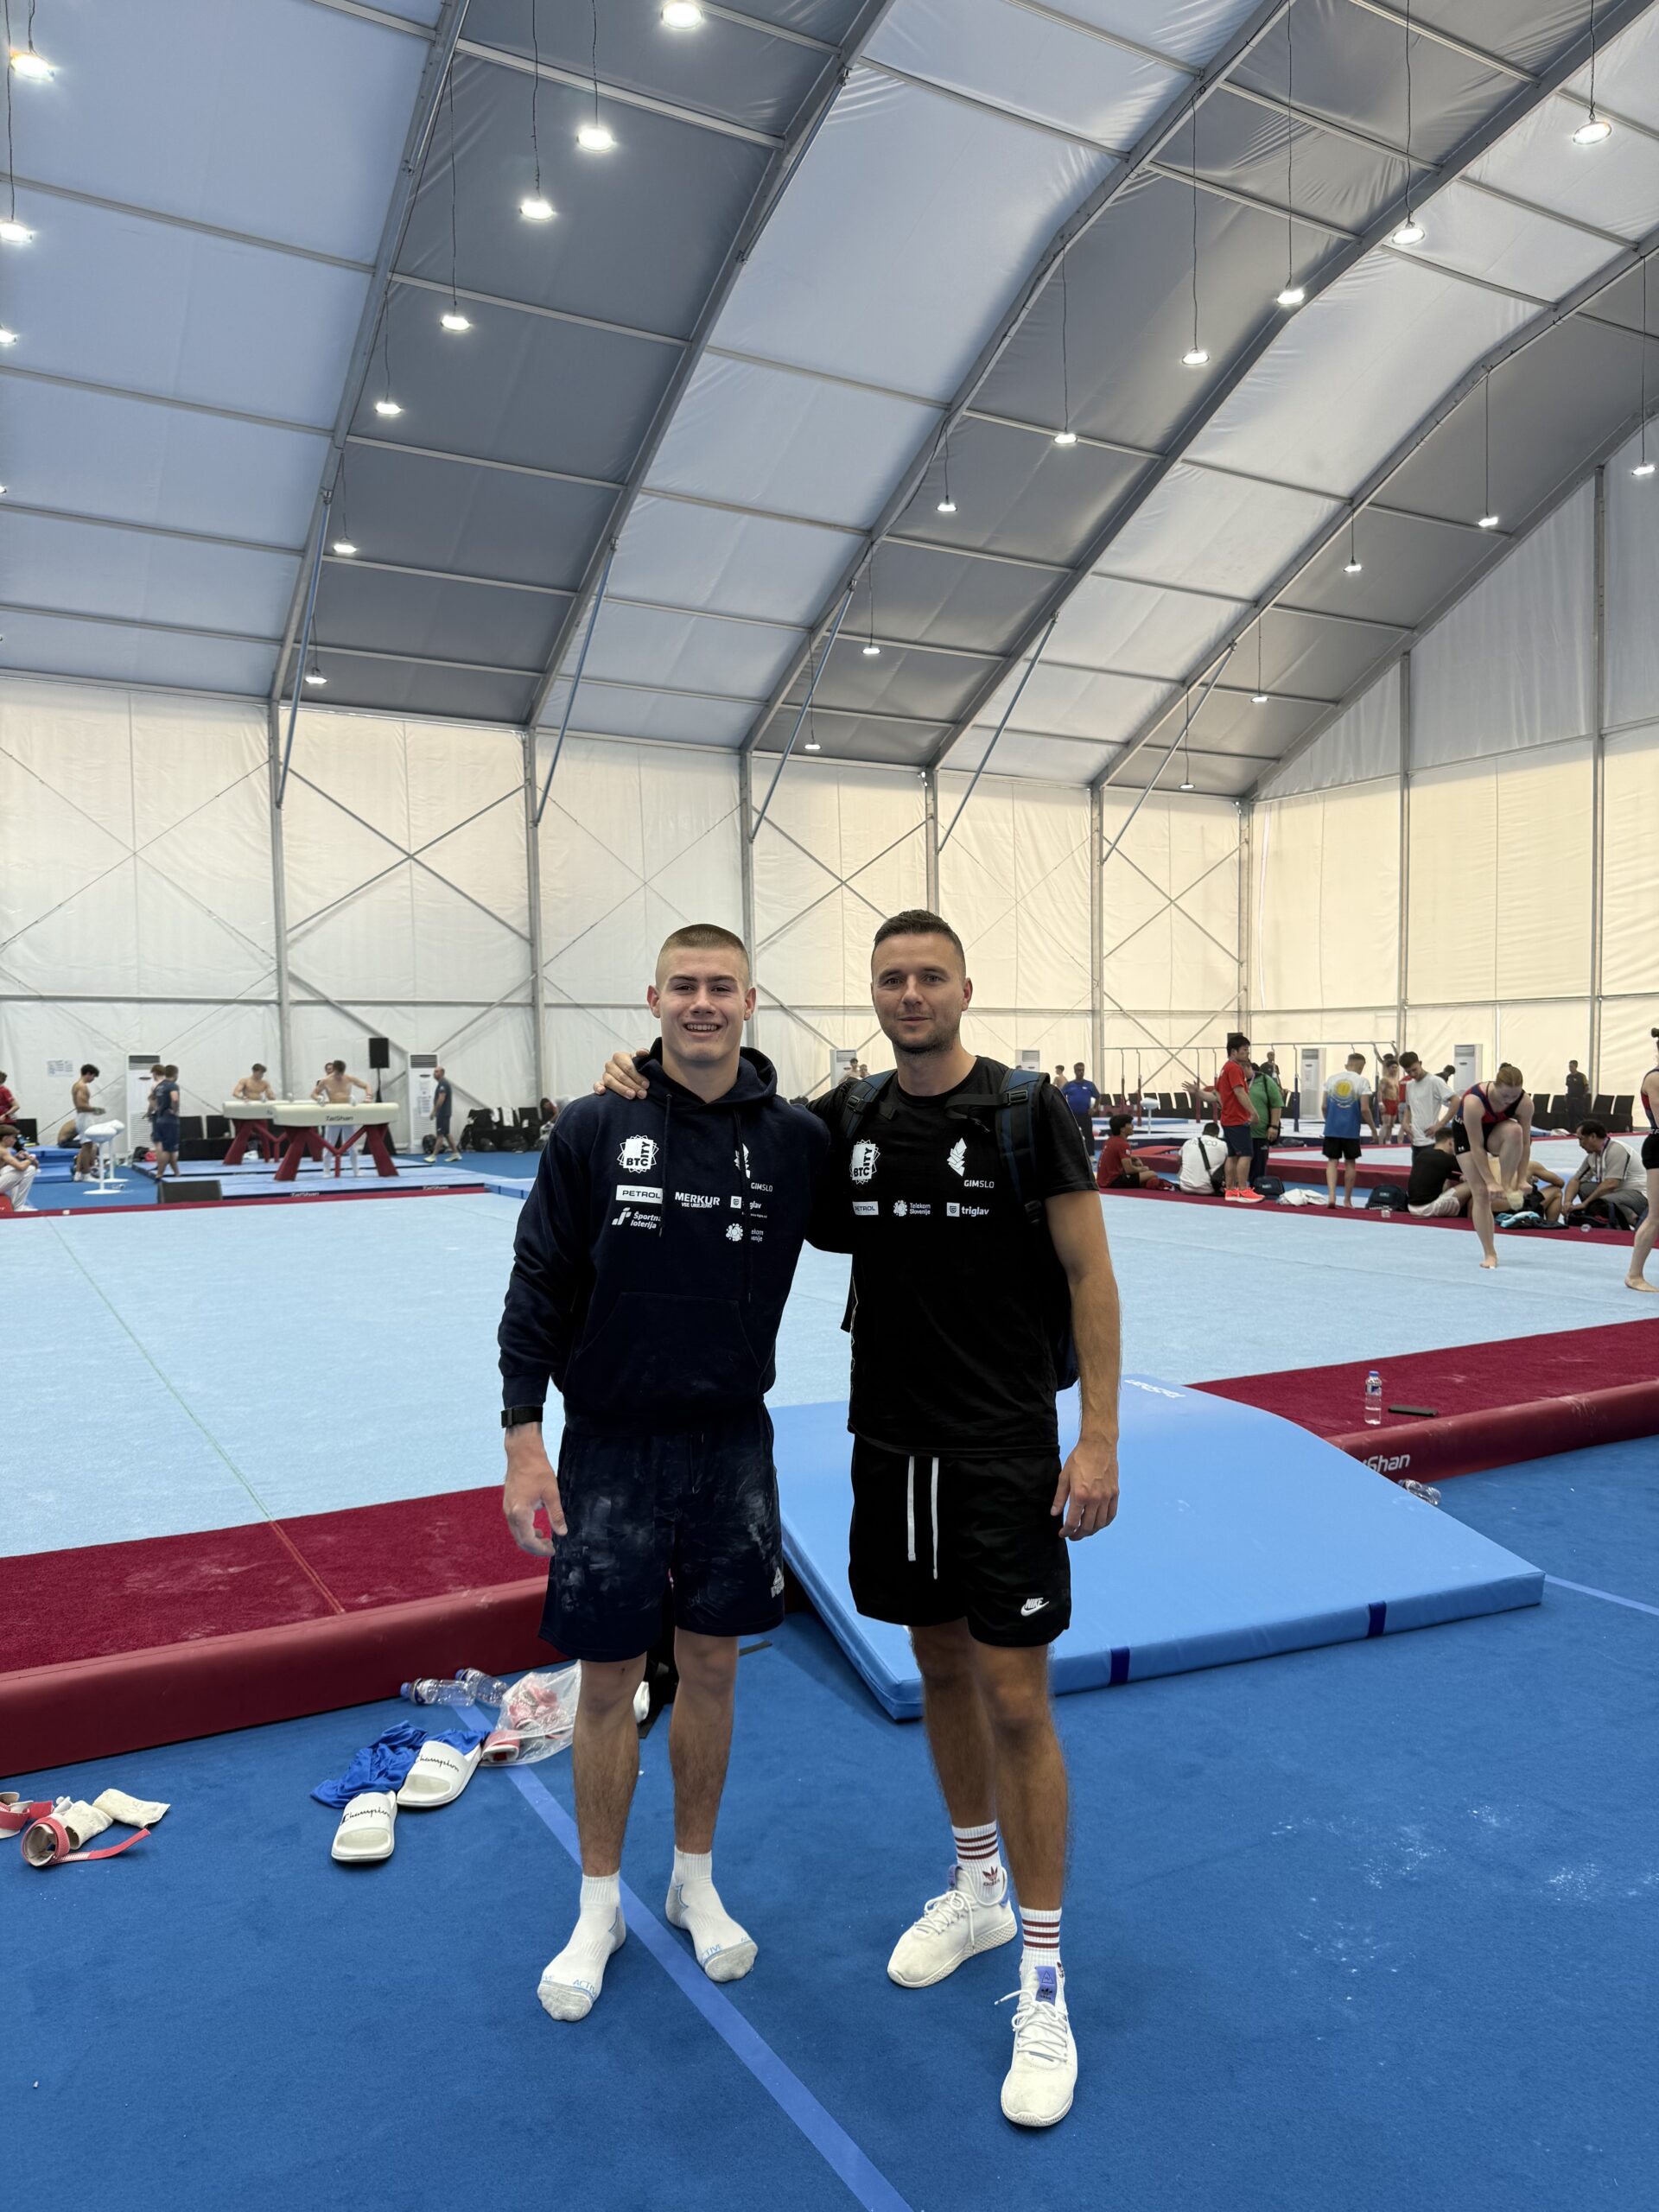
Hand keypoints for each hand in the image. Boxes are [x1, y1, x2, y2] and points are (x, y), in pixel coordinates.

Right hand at [503, 1426, 565, 1556]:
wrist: (522, 1453)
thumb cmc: (537, 1470)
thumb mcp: (551, 1493)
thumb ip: (556, 1515)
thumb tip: (562, 1533)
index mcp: (520, 1512)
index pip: (528, 1540)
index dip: (541, 1549)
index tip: (553, 1550)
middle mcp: (510, 1513)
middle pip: (521, 1540)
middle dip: (536, 1548)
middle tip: (551, 1548)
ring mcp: (507, 1509)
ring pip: (517, 1534)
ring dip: (530, 1540)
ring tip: (547, 1540)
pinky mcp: (508, 1505)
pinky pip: (515, 1525)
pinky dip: (525, 1531)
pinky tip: (538, 1529)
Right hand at [596, 1047, 649, 1099]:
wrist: (632, 1074)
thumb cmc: (636, 1067)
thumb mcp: (640, 1060)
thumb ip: (642, 1055)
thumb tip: (642, 1053)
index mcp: (619, 1056)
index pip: (628, 1067)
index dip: (637, 1076)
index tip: (646, 1085)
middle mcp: (610, 1065)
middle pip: (621, 1075)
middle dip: (633, 1085)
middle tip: (642, 1093)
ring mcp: (605, 1074)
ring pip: (610, 1081)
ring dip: (622, 1089)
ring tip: (632, 1096)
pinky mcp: (600, 1083)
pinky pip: (596, 1085)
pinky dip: (598, 1088)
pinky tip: (603, 1092)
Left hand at [1052, 1433, 1118, 1539]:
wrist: (1098, 1445)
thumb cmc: (1079, 1459)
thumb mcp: (1064, 1477)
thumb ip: (1059, 1498)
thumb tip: (1054, 1513)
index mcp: (1080, 1495)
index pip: (1073, 1522)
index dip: (1066, 1531)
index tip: (1062, 1533)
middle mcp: (1095, 1499)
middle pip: (1087, 1527)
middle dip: (1078, 1535)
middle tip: (1072, 1535)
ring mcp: (1107, 1497)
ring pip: (1100, 1524)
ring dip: (1091, 1531)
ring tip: (1084, 1531)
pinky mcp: (1115, 1493)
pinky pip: (1111, 1515)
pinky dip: (1104, 1523)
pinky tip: (1098, 1523)